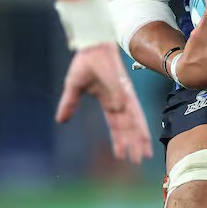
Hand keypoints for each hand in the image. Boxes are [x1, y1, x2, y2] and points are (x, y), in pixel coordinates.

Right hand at [55, 43, 152, 164]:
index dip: (119, 140)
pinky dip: (141, 126)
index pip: (116, 126)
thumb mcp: (74, 87)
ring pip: (135, 124)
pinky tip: (145, 138)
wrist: (92, 46)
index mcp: (109, 102)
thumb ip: (69, 104)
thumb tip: (60, 120)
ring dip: (139, 140)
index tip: (121, 155)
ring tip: (144, 156)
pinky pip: (136, 113)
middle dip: (132, 145)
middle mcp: (120, 102)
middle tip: (136, 161)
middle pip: (128, 129)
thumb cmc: (85, 62)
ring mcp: (125, 98)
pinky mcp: (127, 93)